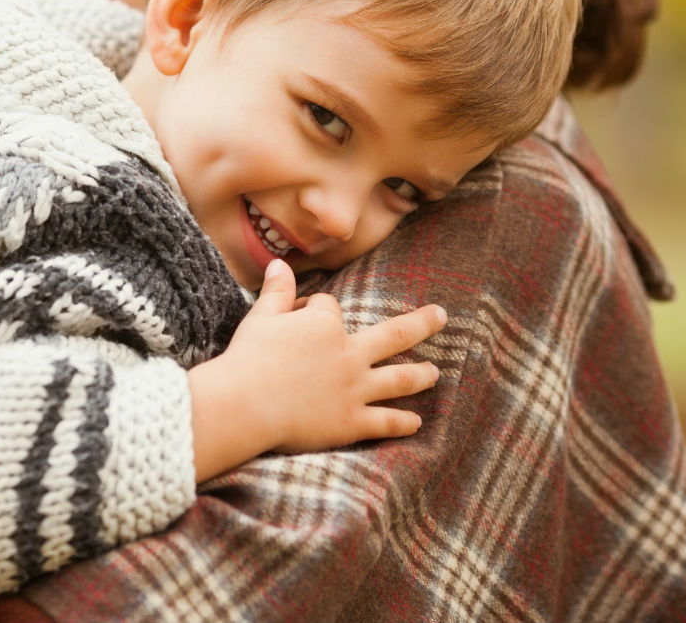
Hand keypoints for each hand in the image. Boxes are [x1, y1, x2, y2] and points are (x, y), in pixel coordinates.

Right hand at [189, 259, 443, 478]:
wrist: (244, 404)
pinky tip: (416, 422)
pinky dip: (403, 422)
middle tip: (441, 316)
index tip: (302, 316)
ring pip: (399, 379)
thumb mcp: (260, 317)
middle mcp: (349, 353)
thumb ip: (276, 291)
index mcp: (325, 324)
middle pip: (393, 335)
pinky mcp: (351, 422)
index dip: (317, 309)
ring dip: (421, 375)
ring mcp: (355, 389)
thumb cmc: (248, 357)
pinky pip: (385, 421)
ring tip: (435, 373)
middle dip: (421, 324)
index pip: (331, 308)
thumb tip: (280, 263)